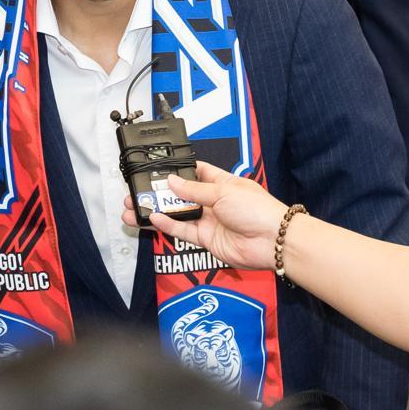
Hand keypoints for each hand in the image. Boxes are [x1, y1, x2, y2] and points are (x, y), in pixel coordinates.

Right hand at [121, 161, 287, 269]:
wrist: (272, 241)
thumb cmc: (257, 209)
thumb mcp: (223, 191)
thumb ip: (194, 189)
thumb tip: (172, 181)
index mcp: (222, 182)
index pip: (196, 172)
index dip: (177, 170)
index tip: (157, 168)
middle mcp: (214, 201)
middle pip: (181, 195)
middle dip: (160, 193)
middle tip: (140, 191)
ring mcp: (209, 220)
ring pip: (177, 214)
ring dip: (157, 211)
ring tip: (136, 208)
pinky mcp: (206, 239)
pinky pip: (182, 230)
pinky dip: (167, 225)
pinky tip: (153, 218)